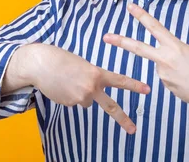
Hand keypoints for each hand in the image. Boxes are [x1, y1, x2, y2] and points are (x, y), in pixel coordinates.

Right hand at [22, 43, 149, 133]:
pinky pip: (75, 101)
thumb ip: (93, 77)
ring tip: (69, 81)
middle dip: (123, 119)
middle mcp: (91, 88)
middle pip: (111, 107)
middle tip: (133, 130)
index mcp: (97, 74)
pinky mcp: (69, 104)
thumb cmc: (62, 60)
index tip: (147, 90)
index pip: (120, 81)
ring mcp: (80, 98)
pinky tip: (62, 86)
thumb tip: (93, 94)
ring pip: (87, 101)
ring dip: (80, 93)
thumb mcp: (83, 64)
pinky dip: (70, 95)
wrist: (40, 64)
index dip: (135, 85)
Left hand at [103, 3, 188, 112]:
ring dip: (173, 68)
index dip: (141, 16)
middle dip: (121, 41)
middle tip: (106, 36)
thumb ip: (175, 52)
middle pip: (138, 48)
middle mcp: (165, 60)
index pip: (155, 27)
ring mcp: (163, 75)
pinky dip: (177, 78)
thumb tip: (164, 60)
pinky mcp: (166, 87)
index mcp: (175, 47)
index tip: (130, 7)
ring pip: (162, 66)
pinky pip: (168, 78)